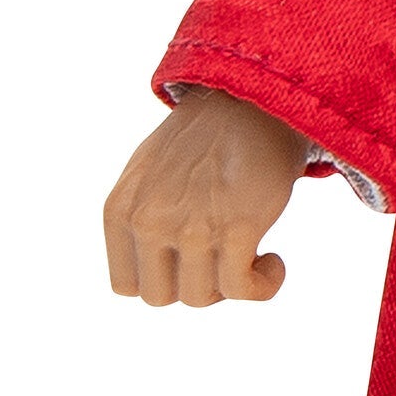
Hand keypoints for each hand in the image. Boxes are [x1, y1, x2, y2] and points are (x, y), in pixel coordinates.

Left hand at [104, 86, 309, 305]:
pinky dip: (263, 285)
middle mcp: (148, 221)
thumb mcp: (150, 171)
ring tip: (254, 255)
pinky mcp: (236, 228)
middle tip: (224, 254)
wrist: (255, 98)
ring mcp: (191, 227)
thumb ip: (139, 215)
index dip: (164, 277)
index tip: (192, 259)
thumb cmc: (209, 133)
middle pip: (162, 296)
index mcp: (121, 209)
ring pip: (201, 297)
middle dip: (195, 282)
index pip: (127, 285)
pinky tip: (274, 264)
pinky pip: (242, 289)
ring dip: (230, 285)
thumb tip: (148, 265)